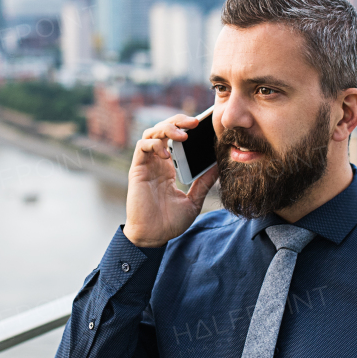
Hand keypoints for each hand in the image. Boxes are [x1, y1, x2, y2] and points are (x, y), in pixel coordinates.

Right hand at [124, 114, 219, 248]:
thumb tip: (219, 166)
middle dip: (178, 121)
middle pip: (163, 130)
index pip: (176, 138)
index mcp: (168, 167)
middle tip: (195, 122)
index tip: (203, 125)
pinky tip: (166, 152)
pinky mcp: (138, 169)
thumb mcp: (194, 200)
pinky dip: (154, 144)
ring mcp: (147, 164)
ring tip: (183, 134)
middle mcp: (157, 162)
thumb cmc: (170, 222)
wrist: (154, 237)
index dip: (186, 128)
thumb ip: (204, 183)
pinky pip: (142, 147)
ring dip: (166, 128)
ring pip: (151, 133)